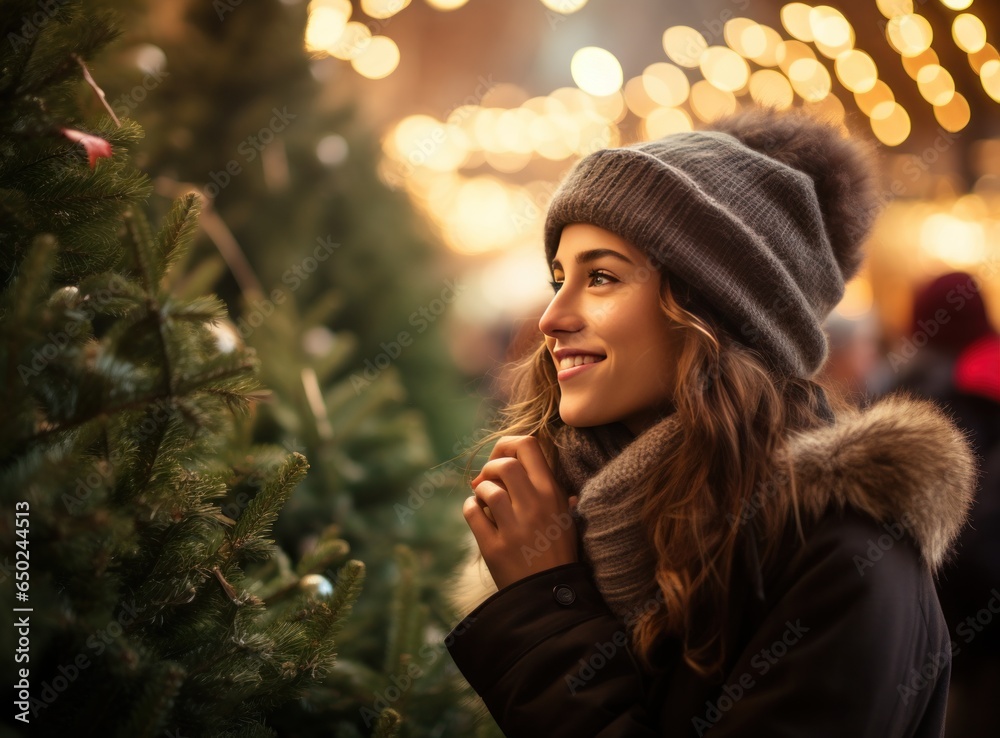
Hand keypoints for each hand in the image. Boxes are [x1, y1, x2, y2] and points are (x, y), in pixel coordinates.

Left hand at [464, 435, 578, 589]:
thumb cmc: (557, 550)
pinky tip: (477, 513)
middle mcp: (535, 507)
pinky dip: (470, 508)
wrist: (550, 595)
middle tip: (488, 481)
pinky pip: (472, 514)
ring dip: (480, 491)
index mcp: (552, 493)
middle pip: (504, 465)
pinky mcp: (494, 548)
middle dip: (490, 467)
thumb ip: (549, 487)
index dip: (508, 445)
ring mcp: (514, 529)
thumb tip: (521, 462)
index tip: (502, 460)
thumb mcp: (564, 514)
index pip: (528, 445)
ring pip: (487, 490)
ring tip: (484, 500)